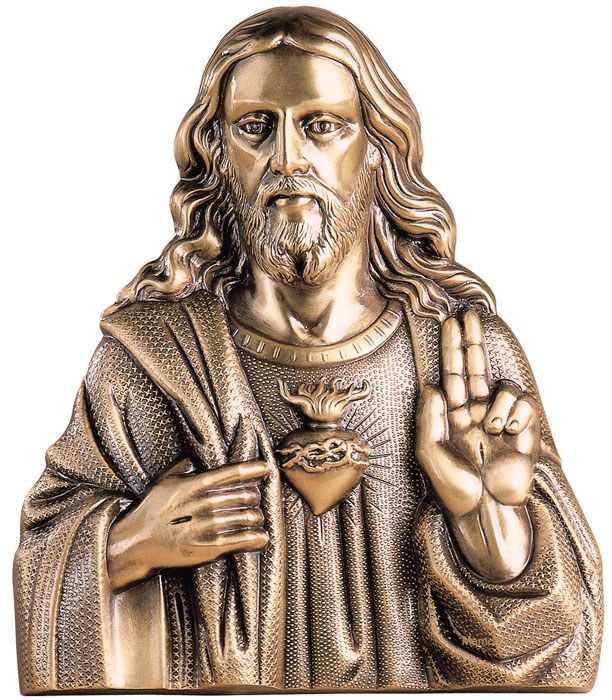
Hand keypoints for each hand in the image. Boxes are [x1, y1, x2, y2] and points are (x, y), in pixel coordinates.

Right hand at [107, 459, 268, 590]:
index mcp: (193, 486)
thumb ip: (183, 468)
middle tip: (253, 498)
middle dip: (254, 496)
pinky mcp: (207, 550)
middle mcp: (202, 505)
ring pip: (247, 517)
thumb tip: (194, 454)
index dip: (251, 469)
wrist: (135, 544)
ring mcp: (205, 528)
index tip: (265, 468)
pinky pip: (241, 541)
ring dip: (256, 517)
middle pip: (245, 495)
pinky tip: (261, 537)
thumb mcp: (163, 483)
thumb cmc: (150, 511)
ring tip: (255, 517)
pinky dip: (256, 538)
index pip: (230, 473)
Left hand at [416, 310, 539, 517]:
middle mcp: (476, 411)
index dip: (451, 348)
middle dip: (472, 340)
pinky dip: (517, 413)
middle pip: (476, 366)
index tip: (450, 322)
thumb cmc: (453, 487)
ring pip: (503, 386)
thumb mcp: (429, 452)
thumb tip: (432, 385)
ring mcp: (500, 419)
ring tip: (492, 428)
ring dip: (498, 403)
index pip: (452, 373)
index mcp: (453, 414)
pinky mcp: (524, 429)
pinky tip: (509, 431)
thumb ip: (429, 417)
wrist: (484, 513)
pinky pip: (524, 403)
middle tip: (469, 315)